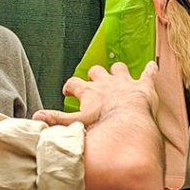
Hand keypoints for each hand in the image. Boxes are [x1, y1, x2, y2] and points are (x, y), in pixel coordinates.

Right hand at [33, 61, 158, 127]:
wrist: (129, 121)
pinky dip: (150, 69)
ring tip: (118, 73)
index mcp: (89, 91)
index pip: (74, 83)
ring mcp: (125, 82)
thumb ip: (56, 120)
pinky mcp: (143, 85)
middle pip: (96, 71)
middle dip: (94, 75)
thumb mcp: (76, 123)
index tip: (68, 90)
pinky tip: (153, 66)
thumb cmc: (103, 123)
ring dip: (118, 70)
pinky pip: (148, 73)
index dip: (70, 86)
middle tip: (94, 81)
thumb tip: (36, 118)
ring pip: (119, 68)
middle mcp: (105, 82)